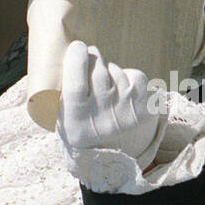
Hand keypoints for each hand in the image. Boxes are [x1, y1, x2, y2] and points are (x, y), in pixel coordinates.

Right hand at [56, 41, 164, 167]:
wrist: (110, 157)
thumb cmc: (81, 127)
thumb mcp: (62, 117)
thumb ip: (60, 91)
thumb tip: (71, 52)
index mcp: (76, 120)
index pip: (76, 83)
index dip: (77, 58)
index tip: (77, 46)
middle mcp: (102, 119)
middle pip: (98, 72)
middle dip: (93, 57)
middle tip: (90, 55)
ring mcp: (125, 115)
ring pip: (116, 72)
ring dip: (109, 70)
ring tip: (105, 83)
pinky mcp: (144, 111)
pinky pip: (136, 77)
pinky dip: (129, 76)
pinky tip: (122, 88)